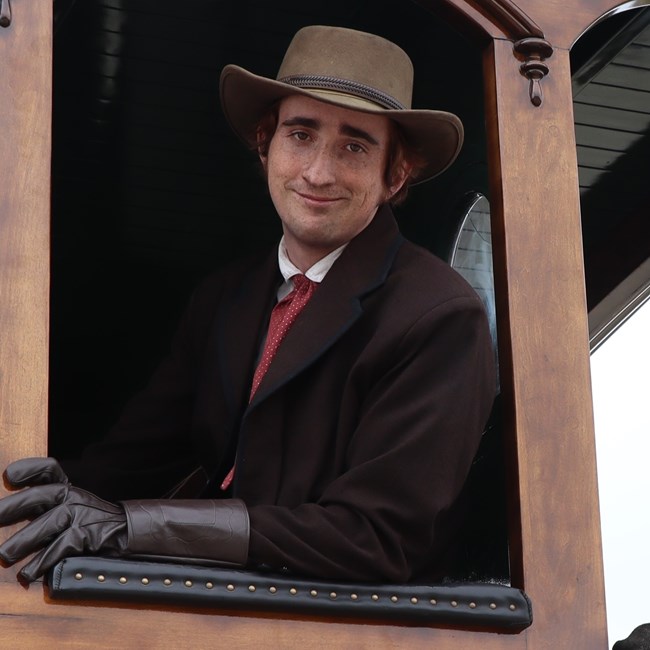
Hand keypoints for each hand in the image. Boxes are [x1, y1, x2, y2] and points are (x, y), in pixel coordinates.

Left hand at [0, 457, 126, 581]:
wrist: (123, 531)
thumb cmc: (87, 520)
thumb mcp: (68, 504)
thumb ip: (43, 504)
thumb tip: (3, 513)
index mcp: (66, 487)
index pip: (49, 469)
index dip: (29, 469)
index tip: (9, 476)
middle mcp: (72, 496)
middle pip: (40, 494)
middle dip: (13, 507)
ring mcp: (80, 514)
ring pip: (49, 523)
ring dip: (23, 541)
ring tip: (4, 555)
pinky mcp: (87, 535)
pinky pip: (61, 547)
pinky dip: (42, 561)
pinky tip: (28, 572)